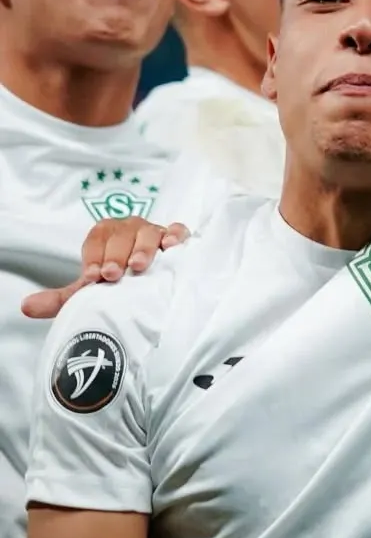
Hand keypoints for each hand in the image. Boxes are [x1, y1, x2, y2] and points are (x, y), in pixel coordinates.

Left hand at [22, 217, 188, 319]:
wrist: (146, 281)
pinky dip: (175, 235)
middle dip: (116, 254)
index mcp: (105, 235)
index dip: (93, 256)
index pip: (97, 239)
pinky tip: (172, 246)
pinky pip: (177, 230)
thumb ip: (60, 298)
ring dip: (143, 248)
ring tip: (138, 267)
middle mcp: (128, 229)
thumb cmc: (116, 282)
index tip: (92, 278)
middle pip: (122, 234)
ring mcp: (152, 231)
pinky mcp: (173, 237)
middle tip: (112, 275)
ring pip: (148, 232)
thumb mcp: (88, 291)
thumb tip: (27, 307)